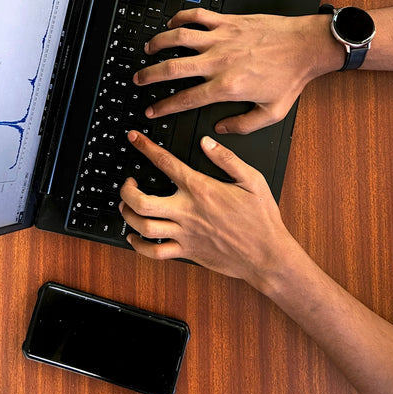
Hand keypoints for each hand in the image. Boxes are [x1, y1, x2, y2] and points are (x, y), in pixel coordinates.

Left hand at [119, 131, 295, 287]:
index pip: (165, 163)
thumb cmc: (261, 219)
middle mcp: (187, 211)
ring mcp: (185, 233)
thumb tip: (207, 142)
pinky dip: (139, 246)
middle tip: (127, 183)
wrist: (266, 255)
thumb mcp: (252, 180)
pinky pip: (155, 252)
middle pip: (141, 201)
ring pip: (143, 226)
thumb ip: (226, 158)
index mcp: (201, 189)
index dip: (145, 147)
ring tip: (126, 206)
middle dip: (126, 190)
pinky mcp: (187, 251)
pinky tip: (134, 237)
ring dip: (128, 215)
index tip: (134, 139)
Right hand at [134, 8, 341, 132]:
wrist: (306, 46)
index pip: (185, 99)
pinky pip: (197, 15)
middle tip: (138, 79)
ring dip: (158, 42)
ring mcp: (222, 38)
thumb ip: (243, 126)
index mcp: (228, 86)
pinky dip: (180, 17)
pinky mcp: (228, 21)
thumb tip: (220, 129)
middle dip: (149, 75)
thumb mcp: (271, 113)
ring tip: (148, 49)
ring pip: (179, 37)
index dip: (163, 107)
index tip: (152, 110)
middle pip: (172, 67)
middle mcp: (220, 61)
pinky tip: (172, 23)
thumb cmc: (291, 77)